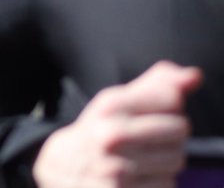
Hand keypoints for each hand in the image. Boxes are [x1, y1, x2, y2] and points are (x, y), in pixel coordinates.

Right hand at [33, 61, 201, 187]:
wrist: (60, 168)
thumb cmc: (99, 131)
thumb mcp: (116, 102)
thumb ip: (155, 85)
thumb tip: (194, 76)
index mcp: (109, 106)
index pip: (171, 98)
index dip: (170, 105)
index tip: (154, 112)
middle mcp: (111, 135)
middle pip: (179, 129)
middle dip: (171, 134)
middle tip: (149, 138)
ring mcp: (117, 167)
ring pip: (176, 159)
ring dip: (166, 161)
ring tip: (142, 159)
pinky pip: (166, 184)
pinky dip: (157, 182)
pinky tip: (137, 177)